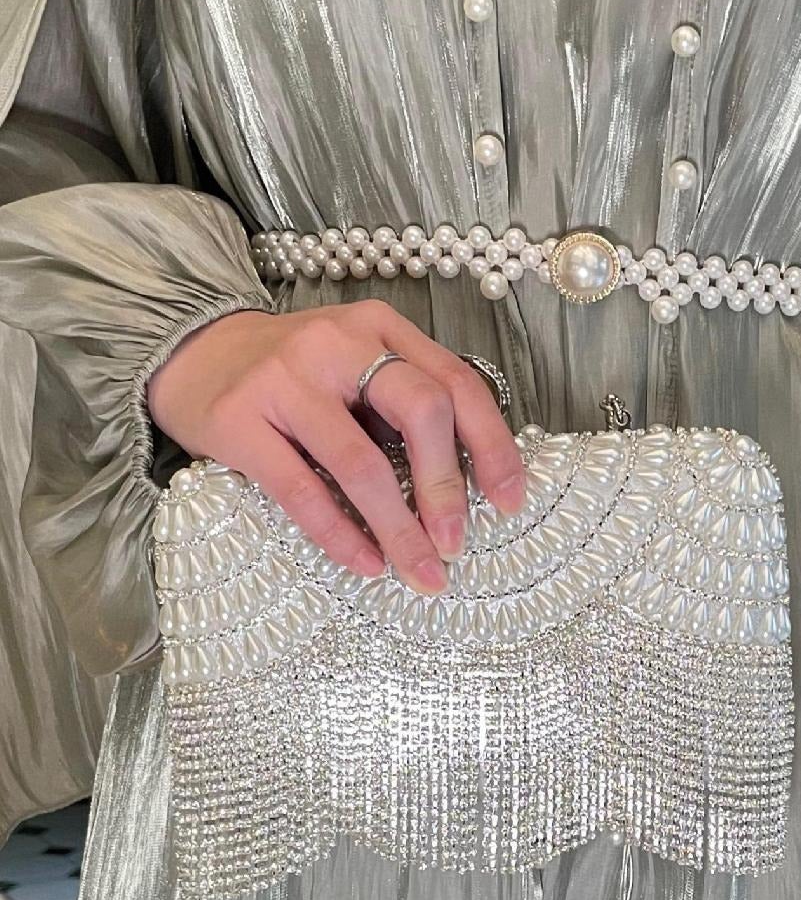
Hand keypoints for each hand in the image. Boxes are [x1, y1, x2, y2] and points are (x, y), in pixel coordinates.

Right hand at [147, 304, 525, 592]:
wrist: (190, 354)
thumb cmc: (293, 373)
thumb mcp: (356, 364)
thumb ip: (404, 400)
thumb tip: (470, 480)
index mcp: (380, 328)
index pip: (457, 382)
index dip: (492, 446)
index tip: (509, 502)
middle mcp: (338, 344)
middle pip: (421, 409)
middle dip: (448, 486)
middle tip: (457, 543)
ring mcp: (285, 381)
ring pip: (362, 462)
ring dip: (400, 527)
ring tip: (421, 571)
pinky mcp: (239, 422)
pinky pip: (301, 490)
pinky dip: (340, 535)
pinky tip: (366, 564)